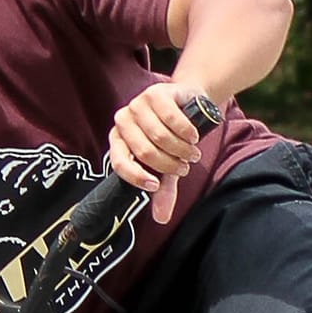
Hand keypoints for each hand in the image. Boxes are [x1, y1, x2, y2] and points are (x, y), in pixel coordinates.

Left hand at [109, 81, 209, 224]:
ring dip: (181, 150)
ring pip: (160, 136)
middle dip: (169, 164)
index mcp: (118, 140)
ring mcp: (138, 104)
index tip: (156, 185)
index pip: (119, 163)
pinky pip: (172, 118)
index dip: (138, 177)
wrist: (190, 105)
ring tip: (192, 152)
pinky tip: (193, 136)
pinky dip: (186, 132)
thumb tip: (161, 218)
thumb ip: (162, 190)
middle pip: (144, 152)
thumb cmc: (173, 137)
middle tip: (185, 166)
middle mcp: (123, 121)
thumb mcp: (167, 166)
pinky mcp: (156, 93)